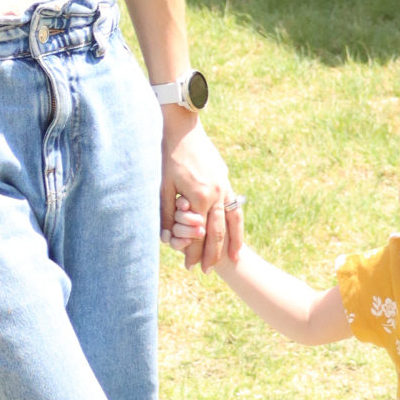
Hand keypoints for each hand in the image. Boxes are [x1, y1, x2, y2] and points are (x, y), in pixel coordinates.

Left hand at [160, 116, 242, 269]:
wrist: (183, 128)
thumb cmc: (168, 156)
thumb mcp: (163, 186)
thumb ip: (166, 214)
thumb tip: (166, 239)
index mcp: (200, 197)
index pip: (199, 234)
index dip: (194, 252)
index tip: (190, 267)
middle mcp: (217, 194)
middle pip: (218, 232)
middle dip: (213, 254)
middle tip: (207, 271)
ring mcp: (225, 186)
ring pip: (233, 221)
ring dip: (233, 242)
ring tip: (235, 260)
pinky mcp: (226, 179)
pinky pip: (235, 207)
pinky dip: (236, 224)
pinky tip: (236, 232)